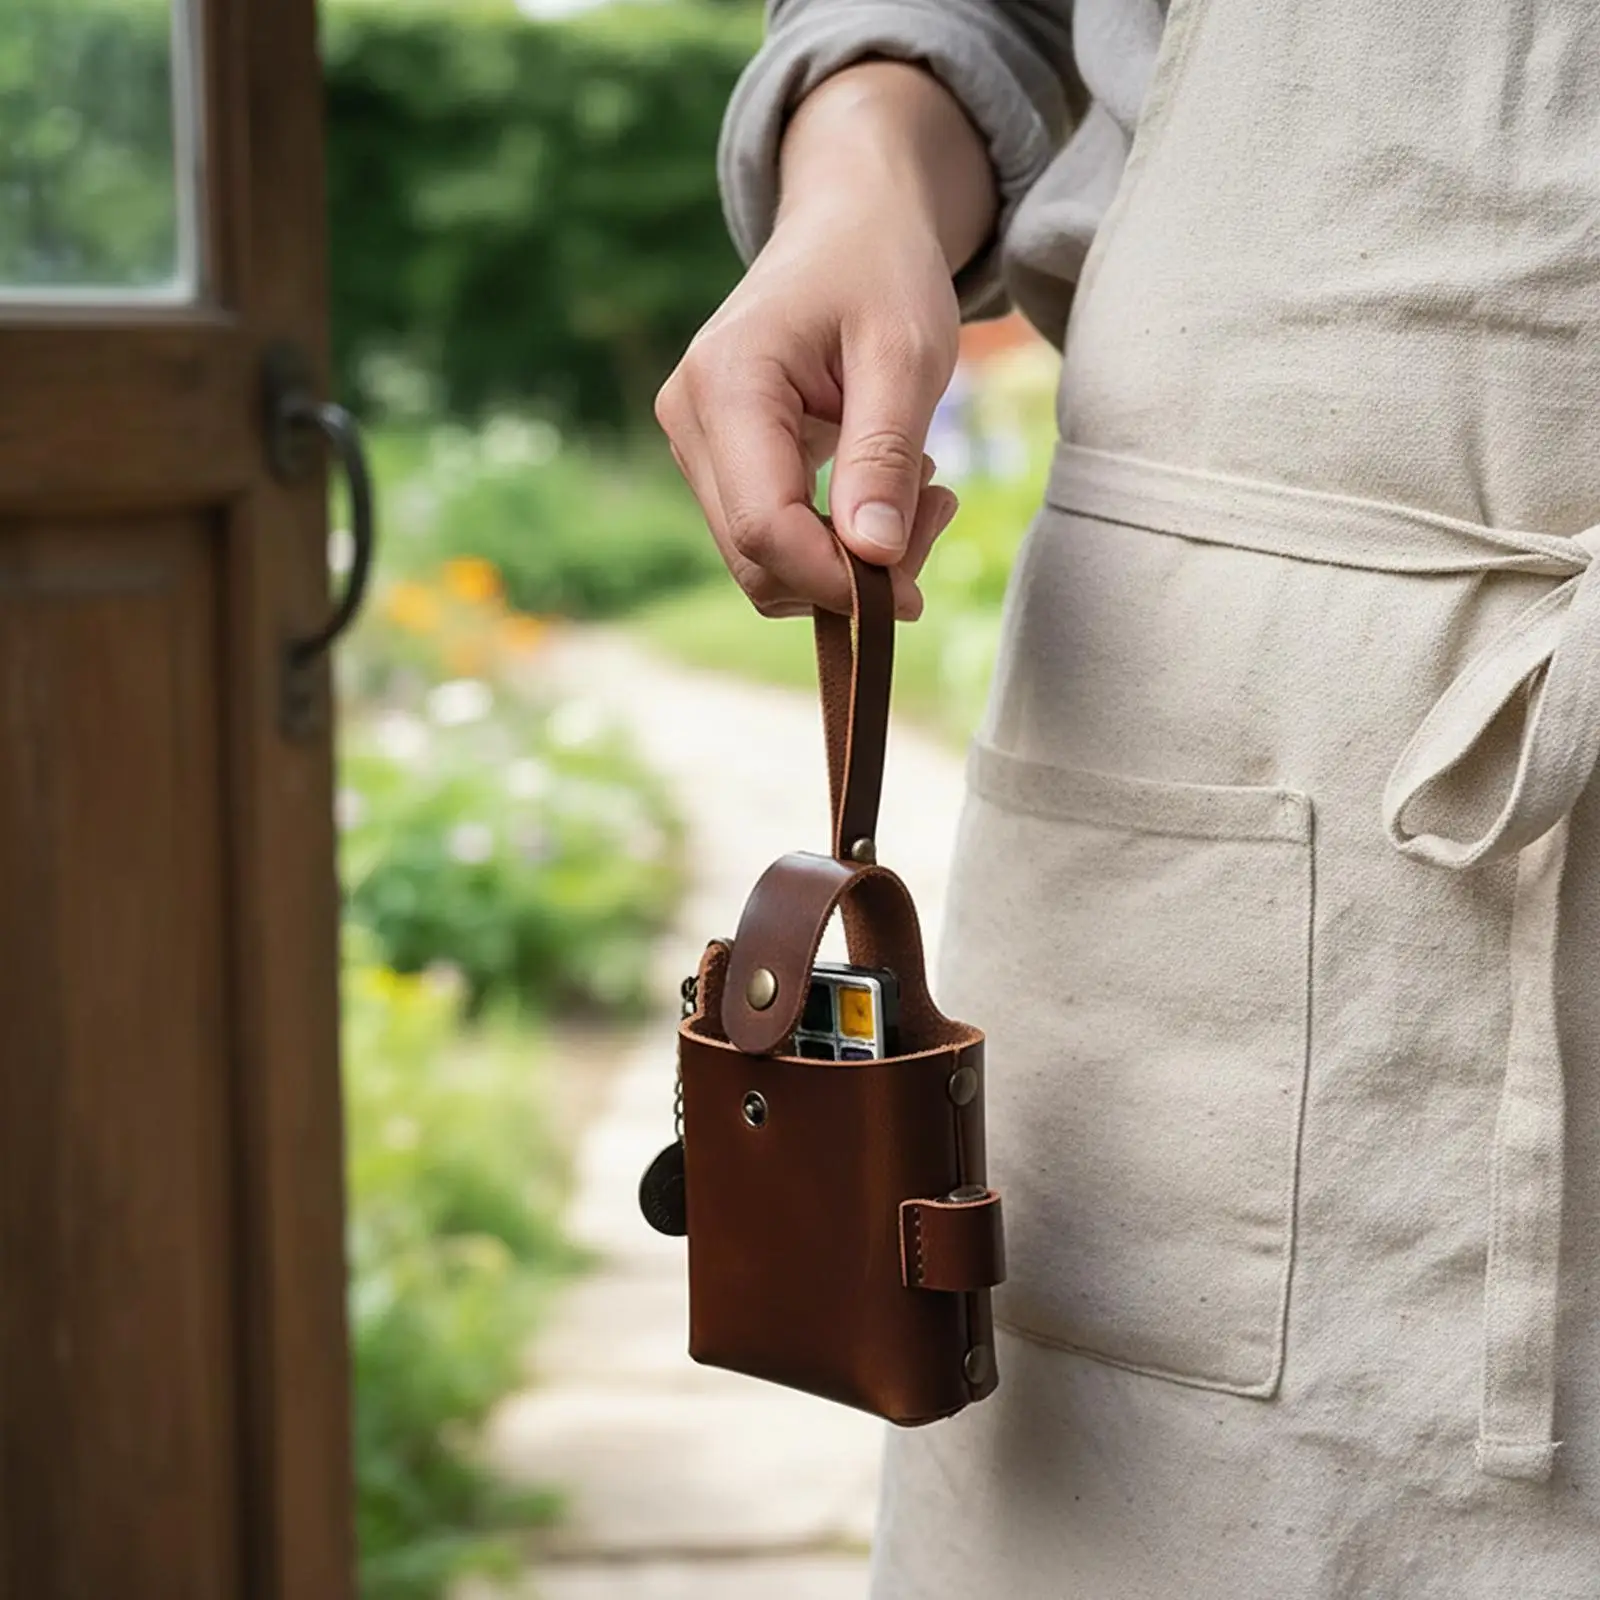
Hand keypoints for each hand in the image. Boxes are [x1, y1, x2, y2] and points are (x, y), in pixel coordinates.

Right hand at [655, 62, 996, 619]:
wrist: (849, 225)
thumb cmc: (881, 271)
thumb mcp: (905, 355)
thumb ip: (883, 455)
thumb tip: (871, 557)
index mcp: (726, 384)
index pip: (764, 526)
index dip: (835, 579)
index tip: (912, 592)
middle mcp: (690, 420)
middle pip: (758, 556)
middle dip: (850, 570)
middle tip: (938, 512)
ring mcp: (696, 445)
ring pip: (763, 560)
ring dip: (849, 557)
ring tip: (922, 490)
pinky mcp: (719, 462)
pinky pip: (770, 538)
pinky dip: (834, 540)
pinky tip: (885, 491)